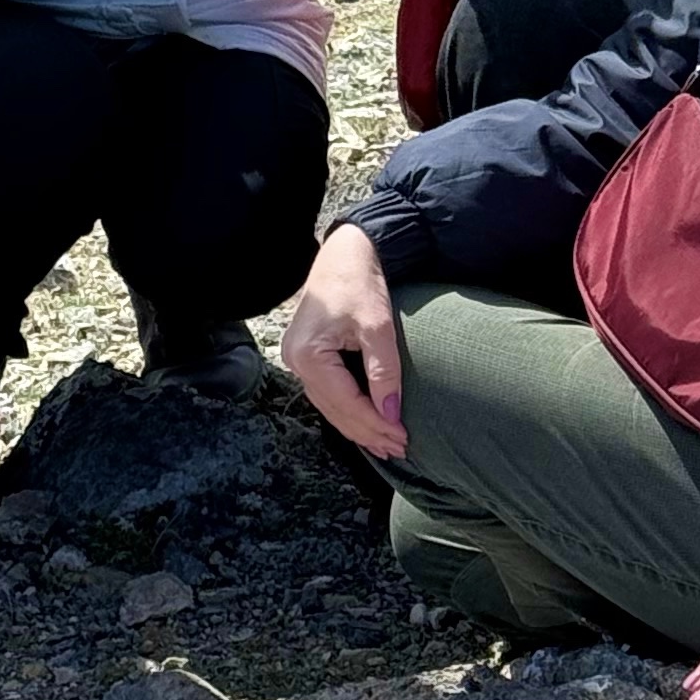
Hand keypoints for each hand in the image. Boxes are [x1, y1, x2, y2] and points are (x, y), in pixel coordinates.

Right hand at [279, 223, 408, 458]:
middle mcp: (296, 361)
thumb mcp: (377, 326)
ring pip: (330, 406)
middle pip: (335, 410)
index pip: (346, 402)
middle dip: (368, 432)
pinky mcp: (307, 356)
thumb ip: (384, 372)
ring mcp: (297, 359)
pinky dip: (349, 410)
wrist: (344, 251)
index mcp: (308, 354)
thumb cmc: (358, 281)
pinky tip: (367, 422)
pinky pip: (328, 394)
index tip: (404, 438)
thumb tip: (392, 414)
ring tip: (387, 443)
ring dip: (359, 426)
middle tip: (400, 448)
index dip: (376, 424)